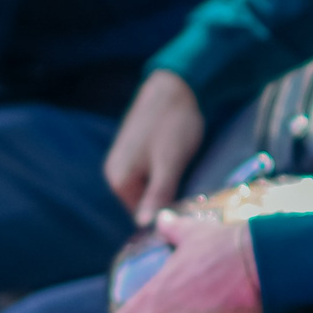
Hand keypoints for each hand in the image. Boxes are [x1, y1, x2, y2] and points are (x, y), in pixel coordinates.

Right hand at [105, 71, 205, 225]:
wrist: (175, 86)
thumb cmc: (173, 125)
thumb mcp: (169, 164)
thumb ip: (157, 195)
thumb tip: (144, 226)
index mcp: (119, 180)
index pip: (141, 218)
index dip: (165, 218)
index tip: (190, 216)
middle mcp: (115, 173)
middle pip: (144, 203)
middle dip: (167, 204)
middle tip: (196, 201)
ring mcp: (124, 161)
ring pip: (149, 189)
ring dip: (169, 190)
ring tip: (191, 182)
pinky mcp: (136, 151)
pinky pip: (150, 175)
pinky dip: (166, 176)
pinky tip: (183, 169)